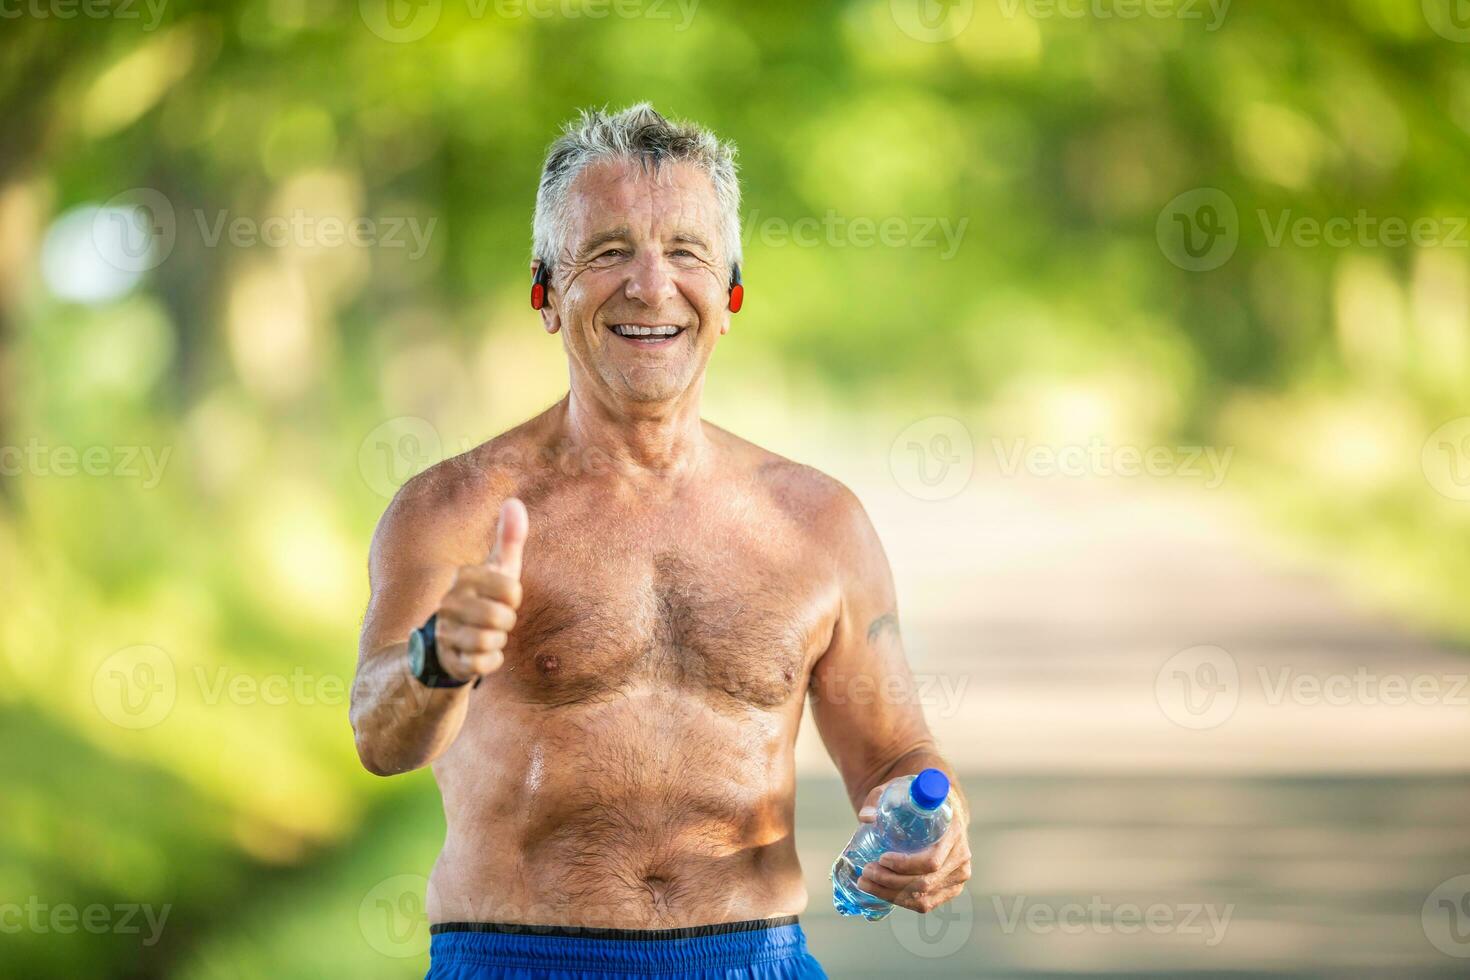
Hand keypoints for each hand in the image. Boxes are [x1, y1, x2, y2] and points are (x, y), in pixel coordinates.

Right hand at [433, 497, 526, 682]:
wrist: (446, 644)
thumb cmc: (481, 599)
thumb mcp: (497, 569)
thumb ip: (508, 537)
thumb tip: (515, 501)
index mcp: (463, 578)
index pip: (511, 590)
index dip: (513, 599)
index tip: (500, 599)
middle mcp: (448, 603)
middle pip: (503, 617)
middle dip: (506, 622)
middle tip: (494, 619)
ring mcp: (445, 633)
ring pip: (492, 641)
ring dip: (497, 641)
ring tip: (485, 635)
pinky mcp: (447, 661)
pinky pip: (484, 664)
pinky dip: (490, 661)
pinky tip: (479, 654)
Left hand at [855, 777, 971, 913]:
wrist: (940, 811)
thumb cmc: (917, 801)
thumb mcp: (898, 791)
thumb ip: (879, 799)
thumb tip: (865, 817)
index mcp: (953, 831)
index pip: (932, 860)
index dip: (906, 864)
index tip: (882, 857)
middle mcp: (961, 857)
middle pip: (925, 882)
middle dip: (891, 881)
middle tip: (866, 871)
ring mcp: (957, 877)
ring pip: (923, 898)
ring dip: (890, 894)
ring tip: (865, 882)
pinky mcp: (949, 889)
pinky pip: (924, 904)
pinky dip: (900, 901)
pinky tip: (880, 891)